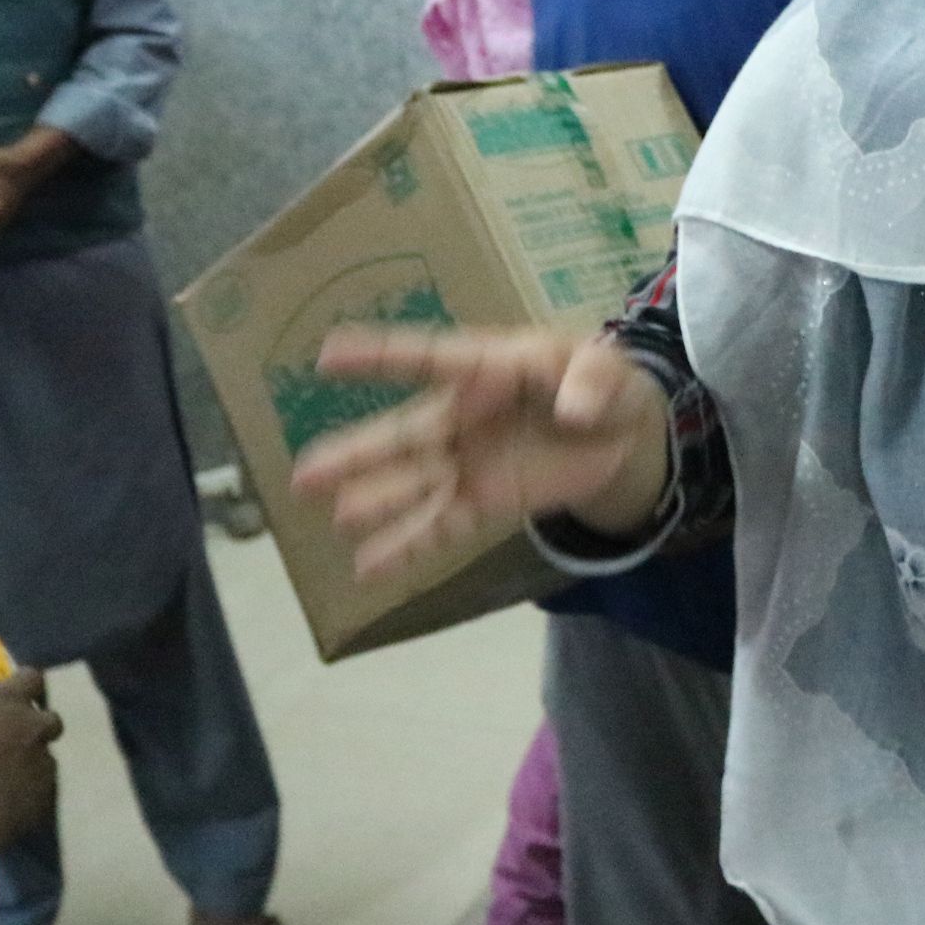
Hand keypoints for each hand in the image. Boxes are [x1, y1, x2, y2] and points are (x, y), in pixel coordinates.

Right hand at [0, 667, 62, 850]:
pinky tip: (5, 805)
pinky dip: (28, 793)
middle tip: (9, 742)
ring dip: (30, 763)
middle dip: (34, 728)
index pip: (31, 677)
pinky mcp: (46, 797)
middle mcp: (32, 727)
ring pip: (46, 757)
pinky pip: (41, 789)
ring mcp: (44, 763)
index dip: (23, 685)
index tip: (10, 698)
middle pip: (49, 719)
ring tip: (2, 781)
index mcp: (5, 703)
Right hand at [294, 326, 671, 578]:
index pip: (429, 359)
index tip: (327, 355)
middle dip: (357, 454)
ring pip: (413, 484)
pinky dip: (406, 547)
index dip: (380, 356)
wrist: (621, 435)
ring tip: (333, 517)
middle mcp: (463, 416)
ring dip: (375, 501)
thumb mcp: (609, 369)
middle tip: (304, 473)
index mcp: (488, 367)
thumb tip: (572, 410)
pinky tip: (367, 569)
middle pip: (405, 435)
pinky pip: (439, 526)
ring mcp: (468, 462)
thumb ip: (591, 383)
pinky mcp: (483, 502)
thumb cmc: (602, 383)